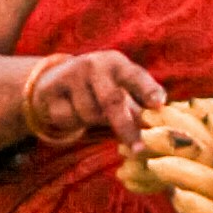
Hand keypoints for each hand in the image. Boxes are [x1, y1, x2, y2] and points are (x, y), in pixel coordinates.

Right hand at [27, 50, 162, 149]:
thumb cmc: (98, 87)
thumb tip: (161, 120)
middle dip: (126, 127)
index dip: (148, 90)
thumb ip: (139, 101)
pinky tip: (70, 110)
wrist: (53, 79)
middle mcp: (95, 65)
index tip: (159, 104)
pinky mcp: (51, 89)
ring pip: (89, 114)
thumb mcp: (118, 86)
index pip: (135, 76)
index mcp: (117, 63)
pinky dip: (72, 123)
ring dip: (93, 123)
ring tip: (90, 112)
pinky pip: (67, 118)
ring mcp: (71, 75)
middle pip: (112, 100)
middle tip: (138, 149)